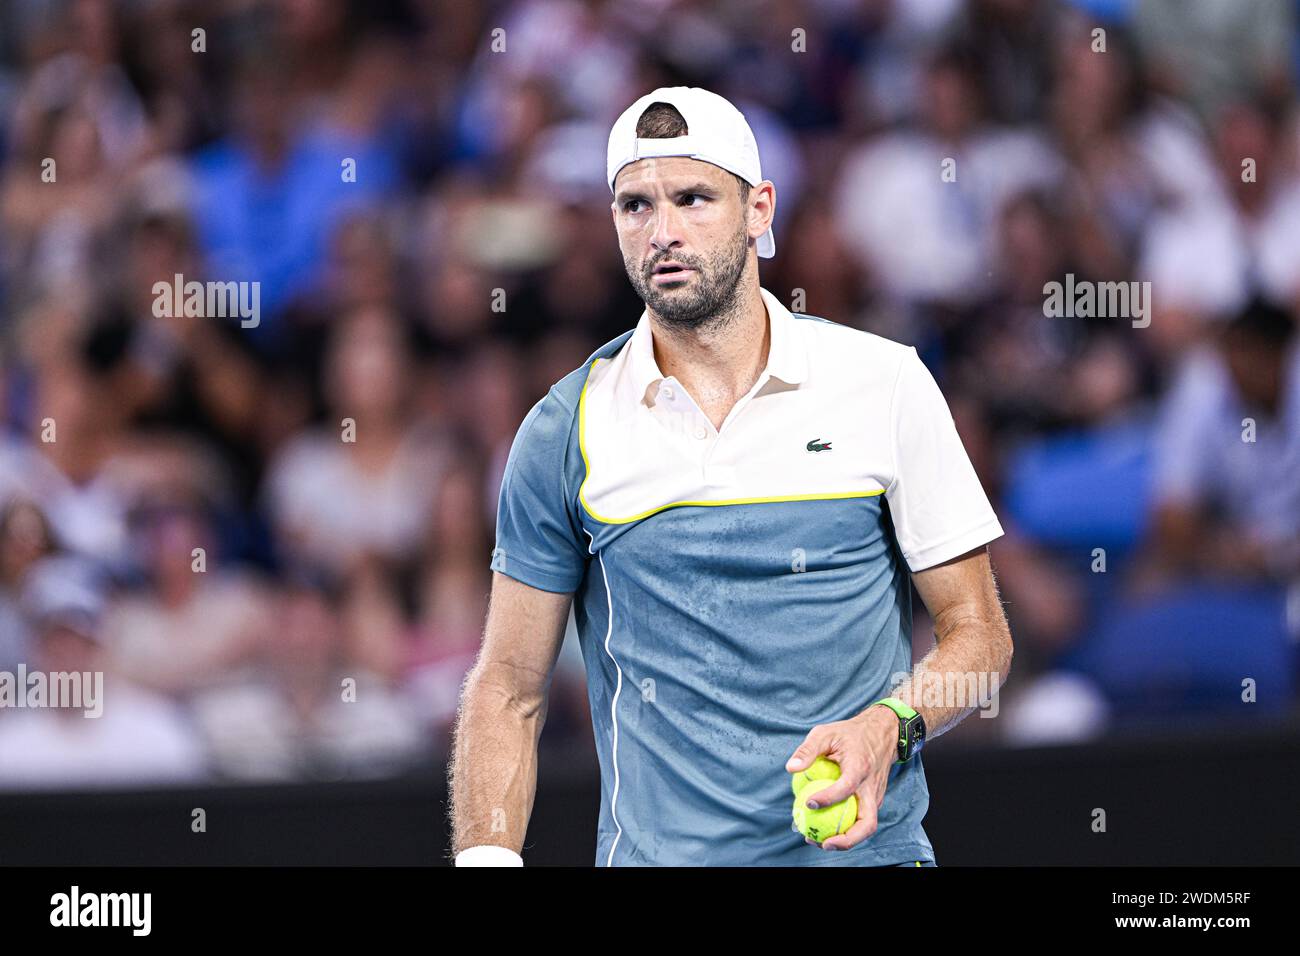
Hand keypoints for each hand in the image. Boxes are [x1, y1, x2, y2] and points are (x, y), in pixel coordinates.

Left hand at [785, 705, 898, 850]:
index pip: (847, 788)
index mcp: (860, 767)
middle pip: (867, 823)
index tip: (808, 803)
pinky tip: (825, 828)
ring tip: (819, 842)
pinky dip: (847, 829)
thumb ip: (808, 749)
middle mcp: (871, 787)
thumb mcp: (826, 733)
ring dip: (845, 840)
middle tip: (822, 843)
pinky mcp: (874, 801)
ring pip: (866, 826)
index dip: (828, 799)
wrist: (882, 734)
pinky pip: (862, 819)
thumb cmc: (850, 734)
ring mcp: (876, 796)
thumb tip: (790, 768)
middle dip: (846, 839)